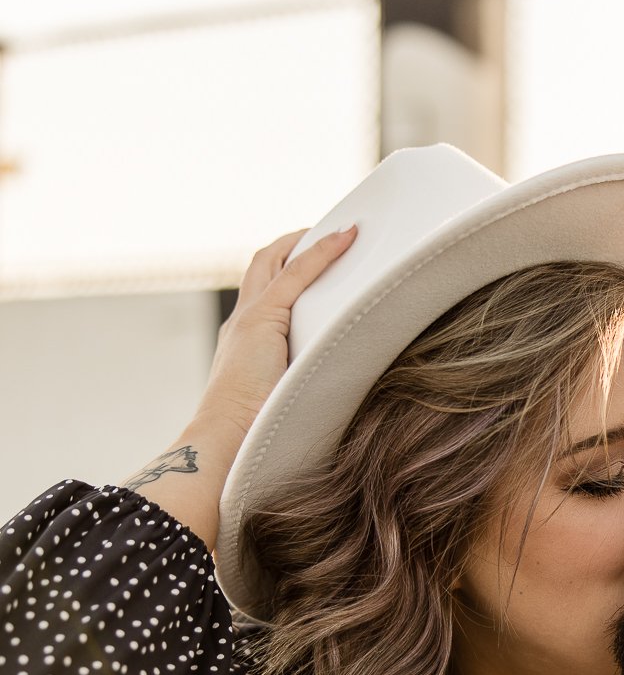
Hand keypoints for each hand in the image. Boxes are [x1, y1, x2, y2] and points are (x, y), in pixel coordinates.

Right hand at [196, 224, 357, 438]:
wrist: (226, 440)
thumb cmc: (256, 433)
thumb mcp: (282, 398)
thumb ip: (301, 382)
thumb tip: (339, 385)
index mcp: (243, 339)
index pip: (263, 290)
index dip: (286, 270)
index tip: (313, 260)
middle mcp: (241, 322)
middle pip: (262, 264)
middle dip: (292, 244)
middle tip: (330, 235)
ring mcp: (248, 318)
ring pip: (275, 262)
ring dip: (307, 241)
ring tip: (344, 233)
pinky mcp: (262, 320)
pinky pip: (296, 274)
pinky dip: (321, 252)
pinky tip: (346, 237)